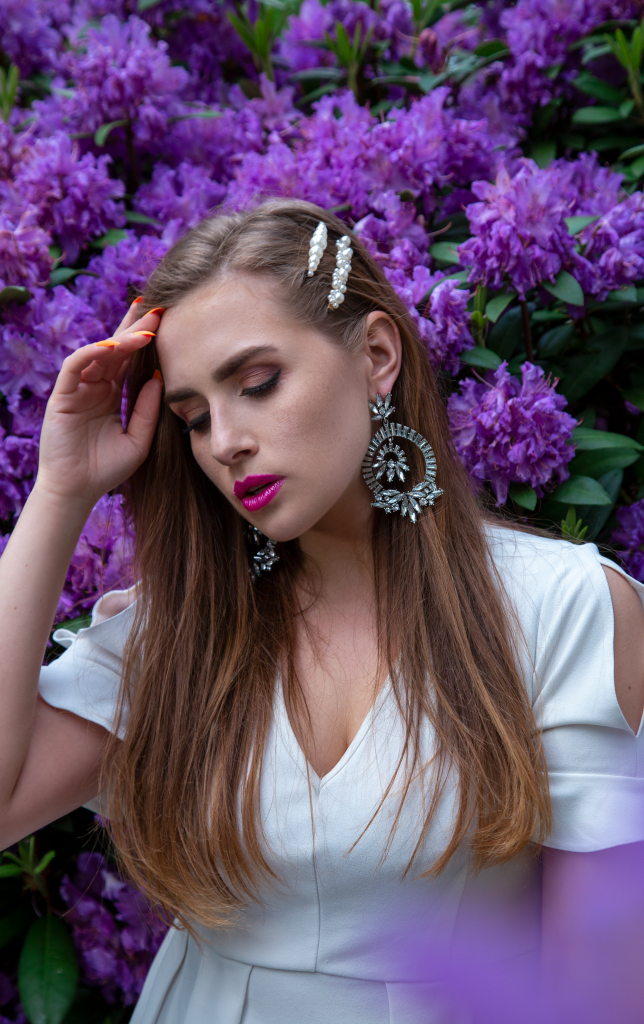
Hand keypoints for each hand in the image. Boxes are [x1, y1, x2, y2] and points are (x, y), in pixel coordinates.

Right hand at [35, 302, 162, 508]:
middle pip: (115, 349)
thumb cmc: (106, 469)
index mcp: (111, 394)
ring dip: (120, 339)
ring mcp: (77, 390)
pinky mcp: (62, 397)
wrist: (78, 491)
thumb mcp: (139, 439)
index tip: (165, 321)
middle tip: (156, 308)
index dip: (144, 340)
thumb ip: (147, 410)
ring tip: (144, 329)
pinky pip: (74, 367)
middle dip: (134, 327)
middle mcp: (94, 387)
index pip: (128, 360)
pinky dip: (92, 353)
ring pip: (97, 353)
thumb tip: (160, 378)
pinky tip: (112, 346)